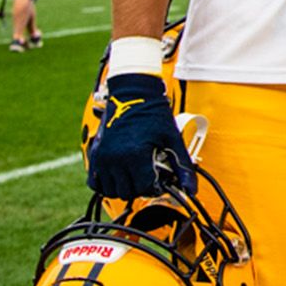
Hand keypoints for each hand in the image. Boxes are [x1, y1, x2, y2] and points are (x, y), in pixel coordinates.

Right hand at [86, 73, 191, 199]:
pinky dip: (107, 184)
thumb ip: (182, 167)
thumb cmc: (153, 114)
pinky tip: (120, 175)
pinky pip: (95, 183)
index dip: (156, 186)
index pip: (145, 188)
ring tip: (135, 174)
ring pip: (111, 190)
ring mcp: (102, 157)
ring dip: (124, 187)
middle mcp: (115, 158)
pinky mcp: (95, 155)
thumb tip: (191, 190)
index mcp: (135, 155)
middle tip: (149, 175)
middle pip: (128, 192)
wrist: (133, 94)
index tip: (160, 179)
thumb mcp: (172, 139)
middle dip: (141, 188)